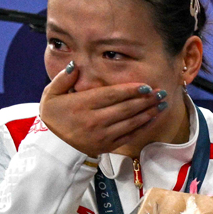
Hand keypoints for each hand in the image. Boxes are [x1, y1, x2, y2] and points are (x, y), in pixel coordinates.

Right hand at [38, 63, 167, 157]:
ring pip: (130, 122)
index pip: (111, 95)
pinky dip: (143, 127)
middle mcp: (93, 121)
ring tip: (162, 103)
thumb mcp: (50, 95)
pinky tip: (153, 118)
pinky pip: (129, 136)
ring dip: (148, 112)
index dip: (130, 90)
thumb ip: (63, 79)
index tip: (145, 85)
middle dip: (145, 100)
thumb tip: (75, 65)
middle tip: (160, 92)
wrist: (52, 148)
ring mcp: (101, 136)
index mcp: (81, 106)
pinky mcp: (106, 146)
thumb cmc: (52, 118)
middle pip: (125, 108)